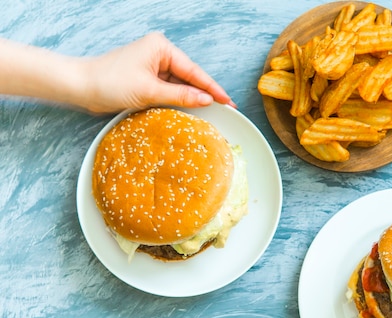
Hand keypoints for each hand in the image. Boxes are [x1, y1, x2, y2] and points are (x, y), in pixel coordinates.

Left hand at [82, 32, 234, 112]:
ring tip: (211, 113)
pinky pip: (168, 90)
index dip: (212, 88)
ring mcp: (152, 66)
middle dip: (204, 93)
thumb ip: (181, 95)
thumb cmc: (110, 83)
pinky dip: (177, 100)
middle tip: (226, 109)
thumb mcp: (150, 91)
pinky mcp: (146, 78)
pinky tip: (189, 110)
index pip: (193, 71)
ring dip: (190, 99)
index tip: (228, 101)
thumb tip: (206, 100)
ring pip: (179, 85)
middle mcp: (158, 53)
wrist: (80, 87)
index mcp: (161, 47)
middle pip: (189, 77)